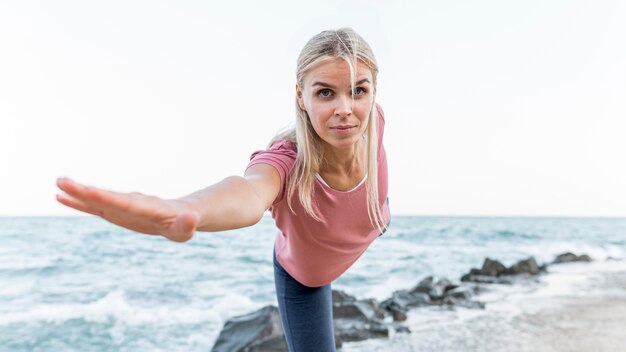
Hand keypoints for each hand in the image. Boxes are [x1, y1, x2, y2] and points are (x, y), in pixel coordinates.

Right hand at [55, 177, 198, 241]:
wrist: (181, 214)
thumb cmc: (185, 223)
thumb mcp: (188, 227)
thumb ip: (188, 224)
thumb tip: (192, 218)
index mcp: (145, 207)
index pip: (123, 202)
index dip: (105, 197)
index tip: (87, 191)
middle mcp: (130, 203)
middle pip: (105, 196)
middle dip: (84, 190)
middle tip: (62, 181)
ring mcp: (121, 206)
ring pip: (96, 199)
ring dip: (77, 192)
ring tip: (57, 184)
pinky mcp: (116, 211)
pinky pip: (94, 206)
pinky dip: (78, 202)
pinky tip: (60, 198)